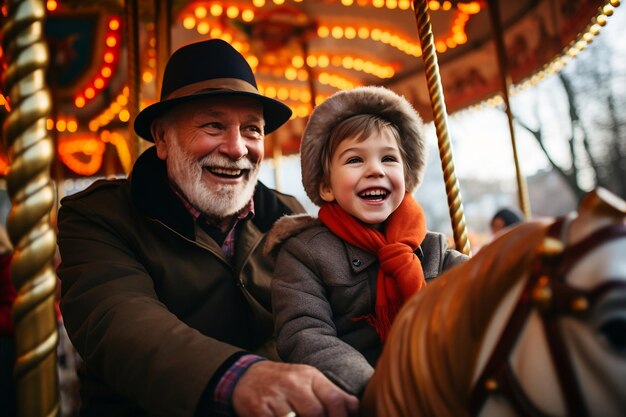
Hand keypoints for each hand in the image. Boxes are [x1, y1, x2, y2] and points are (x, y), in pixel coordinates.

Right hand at [232, 361, 358, 416]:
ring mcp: (275, 396)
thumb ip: (331, 394)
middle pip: (316, 413)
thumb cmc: (284, 383)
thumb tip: (355, 408)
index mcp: (309, 376)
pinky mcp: (259, 409)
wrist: (246, 376)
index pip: (334, 399)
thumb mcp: (308, 381)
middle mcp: (293, 383)